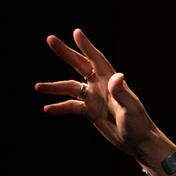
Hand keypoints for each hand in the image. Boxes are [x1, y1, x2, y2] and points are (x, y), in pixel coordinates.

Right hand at [34, 28, 165, 162]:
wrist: (138, 142)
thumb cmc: (138, 123)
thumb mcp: (130, 107)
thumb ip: (121, 92)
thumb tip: (116, 76)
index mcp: (111, 81)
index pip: (96, 59)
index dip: (86, 46)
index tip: (76, 32)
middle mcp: (101, 86)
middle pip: (80, 65)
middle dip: (65, 53)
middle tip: (50, 39)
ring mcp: (94, 98)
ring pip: (70, 87)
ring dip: (54, 87)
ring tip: (37, 87)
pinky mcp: (90, 112)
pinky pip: (71, 106)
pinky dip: (59, 107)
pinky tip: (47, 108)